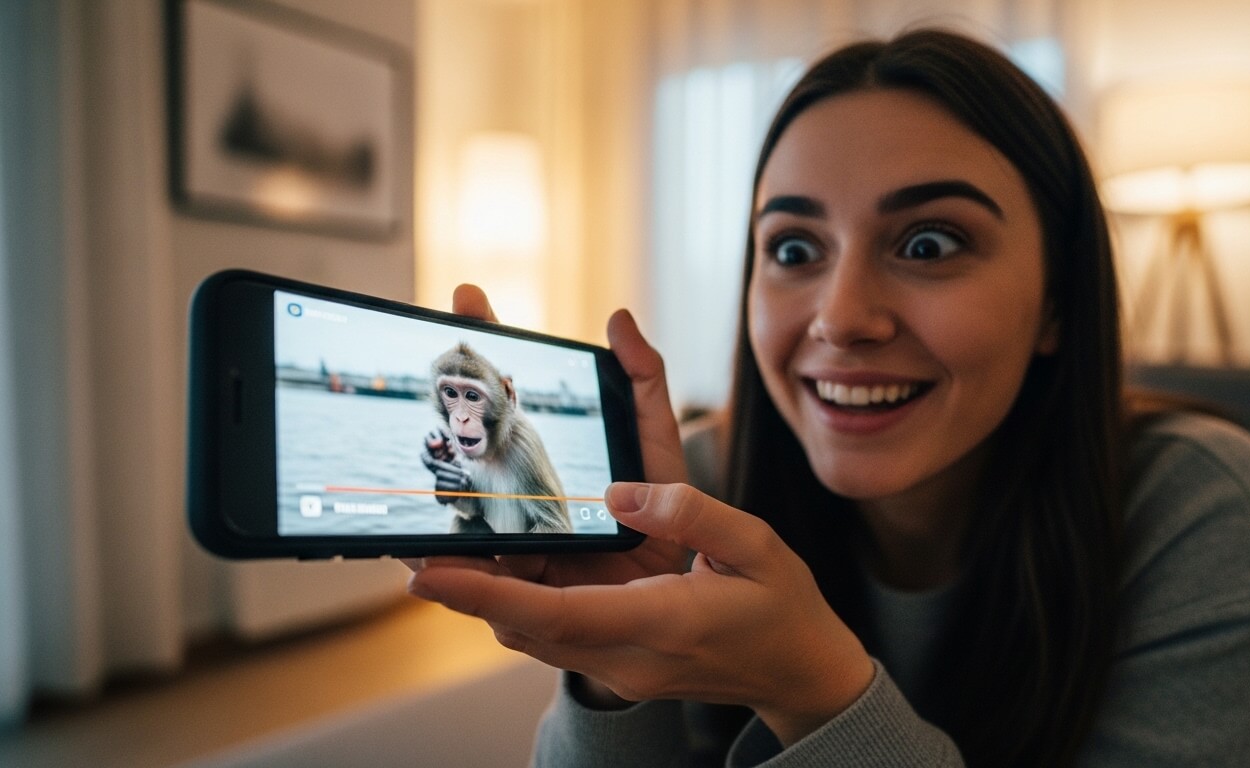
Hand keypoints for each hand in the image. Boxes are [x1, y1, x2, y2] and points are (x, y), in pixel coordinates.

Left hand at [408, 482, 875, 746]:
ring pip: (530, 629)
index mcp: (665, 625)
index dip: (486, 596)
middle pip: (525, 623)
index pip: (558, 615)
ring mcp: (619, 663)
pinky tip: (504, 556)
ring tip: (446, 538)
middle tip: (412, 537)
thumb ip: (690, 512)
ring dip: (487, 591)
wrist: (801, 671)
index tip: (425, 575)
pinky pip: (552, 628)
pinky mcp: (615, 657)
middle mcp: (628, 655)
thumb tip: (622, 492)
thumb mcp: (756, 545)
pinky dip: (518, 596)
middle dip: (466, 585)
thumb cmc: (783, 607)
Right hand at [417, 285, 691, 585]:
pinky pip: (471, 570)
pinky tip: (429, 543)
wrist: (689, 594)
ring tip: (426, 437)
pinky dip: (445, 557)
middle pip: (470, 436)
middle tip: (440, 358)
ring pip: (457, 502)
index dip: (487, 339)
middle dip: (452, 394)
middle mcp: (515, 485)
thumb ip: (643, 381)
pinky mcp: (513, 585)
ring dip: (436, 472)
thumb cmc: (668, 515)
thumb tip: (619, 319)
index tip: (469, 297)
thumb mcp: (657, 445)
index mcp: (543, 446)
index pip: (505, 384)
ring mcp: (508, 533)